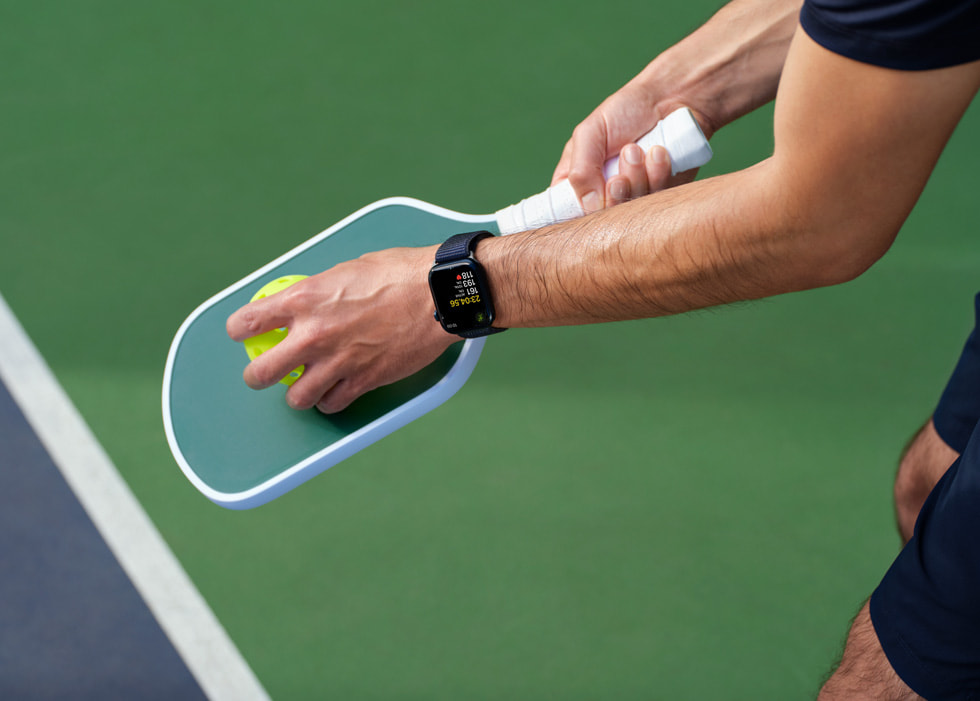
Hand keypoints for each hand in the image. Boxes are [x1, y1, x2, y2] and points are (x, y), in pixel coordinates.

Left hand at [226, 246, 456, 413]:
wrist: (437, 295)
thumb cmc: (399, 274)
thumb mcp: (346, 270)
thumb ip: (320, 290)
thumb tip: (309, 300)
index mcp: (304, 299)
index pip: (247, 322)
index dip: (240, 330)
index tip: (244, 333)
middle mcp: (313, 334)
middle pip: (260, 373)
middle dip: (257, 375)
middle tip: (264, 373)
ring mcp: (337, 362)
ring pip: (295, 398)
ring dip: (297, 394)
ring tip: (305, 387)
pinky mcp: (363, 381)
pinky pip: (332, 404)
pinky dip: (331, 401)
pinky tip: (335, 391)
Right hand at [551, 87, 710, 212]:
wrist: (670, 98)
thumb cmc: (626, 110)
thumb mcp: (590, 132)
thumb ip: (580, 170)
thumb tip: (589, 205)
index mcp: (580, 179)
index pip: (568, 211)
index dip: (581, 209)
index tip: (595, 193)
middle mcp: (605, 192)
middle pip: (604, 217)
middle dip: (617, 190)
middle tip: (625, 161)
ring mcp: (633, 195)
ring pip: (631, 209)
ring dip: (638, 177)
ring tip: (639, 148)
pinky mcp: (660, 195)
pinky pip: (657, 200)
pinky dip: (659, 175)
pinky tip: (659, 152)